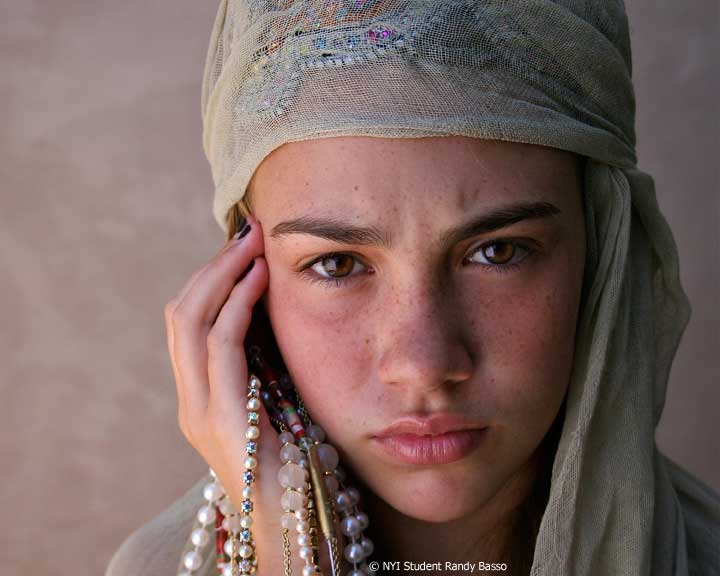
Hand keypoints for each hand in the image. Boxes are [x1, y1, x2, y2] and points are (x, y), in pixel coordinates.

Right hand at [164, 214, 323, 573]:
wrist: (290, 528)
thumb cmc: (295, 467)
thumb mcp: (278, 406)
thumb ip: (269, 370)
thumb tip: (284, 318)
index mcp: (201, 396)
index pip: (189, 321)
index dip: (212, 278)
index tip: (245, 246)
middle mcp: (191, 400)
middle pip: (181, 313)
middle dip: (213, 267)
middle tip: (247, 233)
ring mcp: (199, 409)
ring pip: (189, 321)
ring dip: (221, 275)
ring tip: (252, 245)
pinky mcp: (219, 418)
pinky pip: (220, 346)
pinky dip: (236, 305)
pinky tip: (258, 280)